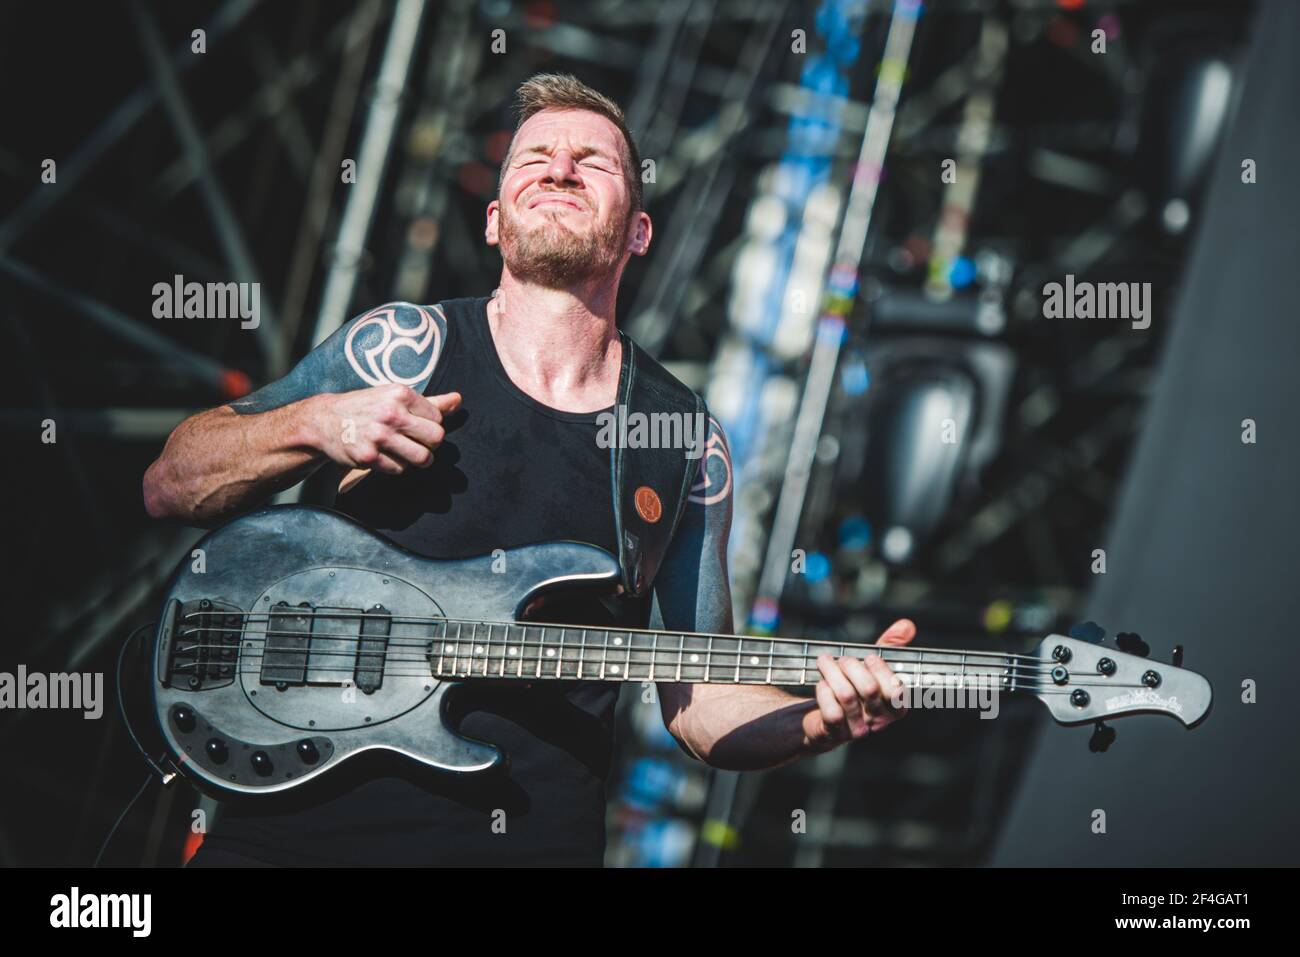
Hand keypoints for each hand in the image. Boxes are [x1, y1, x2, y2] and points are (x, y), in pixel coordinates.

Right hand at [307, 384, 461, 474]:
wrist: (324, 421)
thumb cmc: (366, 407)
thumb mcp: (394, 397)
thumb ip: (429, 402)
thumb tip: (459, 400)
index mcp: (400, 393)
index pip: (438, 418)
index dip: (430, 424)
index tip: (416, 425)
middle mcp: (390, 414)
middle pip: (437, 438)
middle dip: (431, 444)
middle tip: (417, 441)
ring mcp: (379, 437)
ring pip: (423, 458)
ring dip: (418, 459)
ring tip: (406, 452)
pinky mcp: (368, 457)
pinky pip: (400, 469)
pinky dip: (396, 466)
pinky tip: (385, 456)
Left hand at [802, 618, 915, 751]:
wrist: (823, 718)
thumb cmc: (854, 687)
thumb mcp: (872, 666)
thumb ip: (890, 646)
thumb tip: (907, 625)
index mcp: (894, 707)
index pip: (896, 690)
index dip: (881, 670)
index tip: (869, 657)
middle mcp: (879, 721)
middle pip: (869, 689)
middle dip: (853, 666)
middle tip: (843, 659)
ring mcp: (857, 729)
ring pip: (847, 696)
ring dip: (832, 672)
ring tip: (824, 661)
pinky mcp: (834, 733)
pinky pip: (831, 712)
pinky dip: (823, 692)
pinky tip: (821, 684)